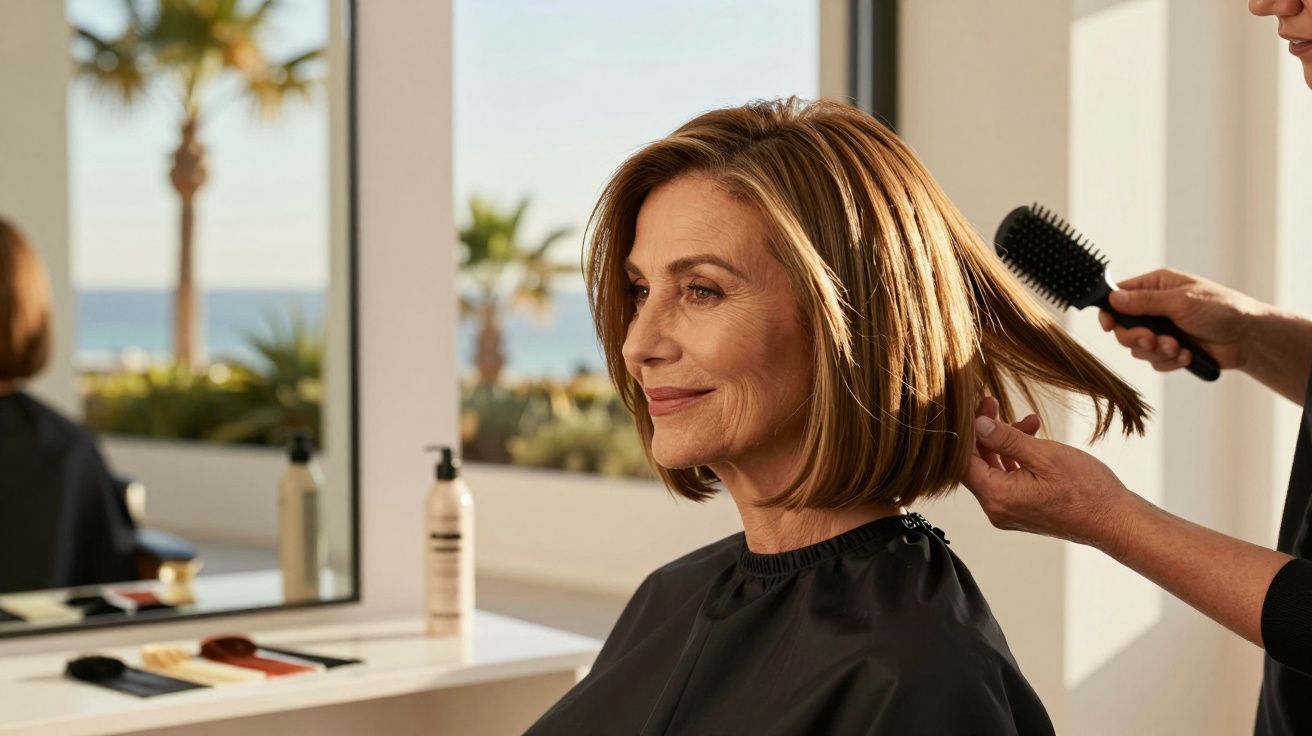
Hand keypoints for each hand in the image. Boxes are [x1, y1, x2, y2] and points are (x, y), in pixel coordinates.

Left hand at [962, 398, 1134, 550]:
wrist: (1115, 521)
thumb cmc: (1086, 490)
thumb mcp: (1045, 456)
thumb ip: (1006, 440)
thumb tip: (977, 424)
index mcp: (997, 497)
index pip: (962, 462)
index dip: (965, 432)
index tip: (973, 407)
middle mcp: (996, 508)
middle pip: (975, 464)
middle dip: (984, 432)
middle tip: (992, 403)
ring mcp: (1008, 510)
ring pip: (993, 468)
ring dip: (1004, 441)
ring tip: (1028, 419)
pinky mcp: (1021, 508)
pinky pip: (1008, 477)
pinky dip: (1016, 456)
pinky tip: (1033, 436)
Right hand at [1098, 268, 1265, 372]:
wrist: (1248, 339)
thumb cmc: (1221, 310)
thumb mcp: (1180, 301)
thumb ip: (1144, 302)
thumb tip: (1113, 298)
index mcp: (1156, 286)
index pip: (1119, 296)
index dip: (1109, 312)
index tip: (1108, 325)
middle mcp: (1155, 307)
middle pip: (1124, 326)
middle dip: (1137, 337)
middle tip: (1153, 340)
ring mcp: (1163, 330)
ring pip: (1137, 347)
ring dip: (1156, 350)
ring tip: (1179, 347)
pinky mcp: (1171, 350)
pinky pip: (1154, 361)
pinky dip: (1169, 361)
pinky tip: (1188, 355)